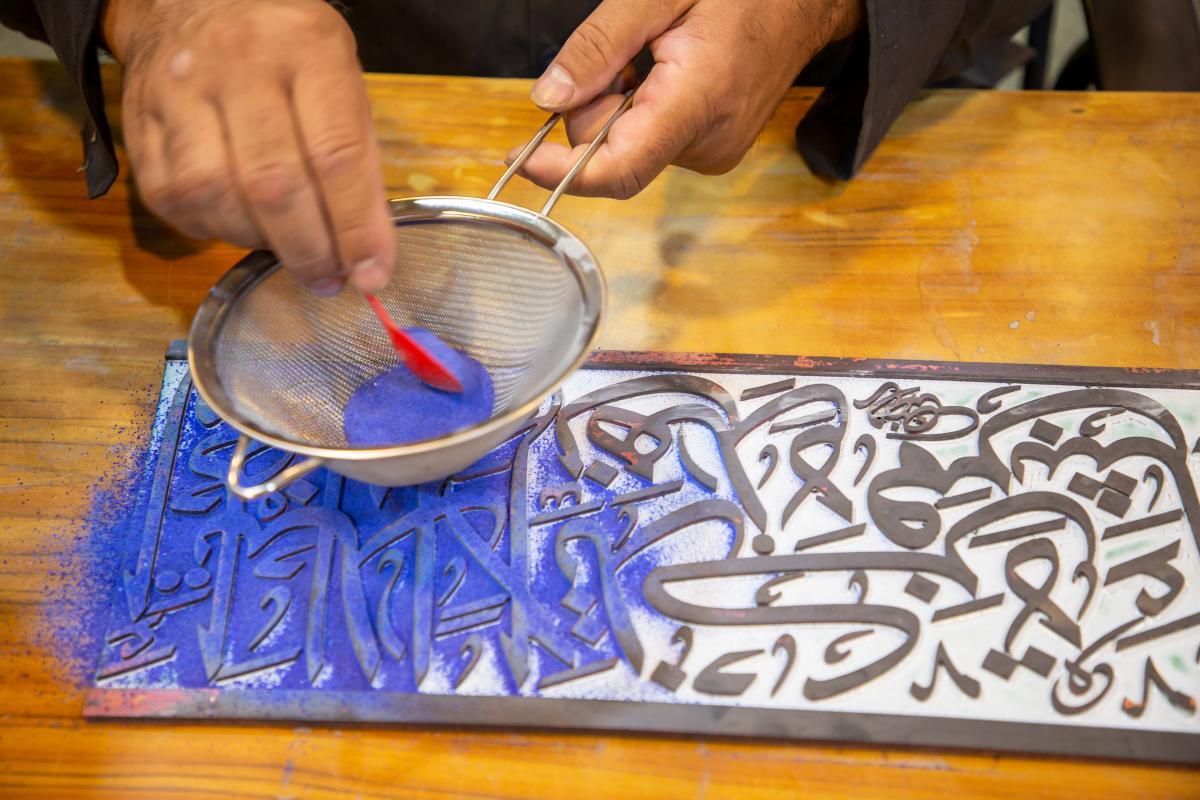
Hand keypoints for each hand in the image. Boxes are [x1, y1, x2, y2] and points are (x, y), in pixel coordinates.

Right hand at [102, 0, 394, 294]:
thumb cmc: (286, 50)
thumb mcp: (341, 77)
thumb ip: (358, 158)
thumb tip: (368, 252)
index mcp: (307, 48)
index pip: (337, 154)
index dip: (356, 227)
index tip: (372, 275)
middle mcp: (238, 64)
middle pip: (273, 184)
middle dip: (308, 250)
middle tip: (329, 280)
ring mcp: (179, 90)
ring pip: (215, 196)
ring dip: (257, 242)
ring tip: (286, 250)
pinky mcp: (138, 119)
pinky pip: (171, 198)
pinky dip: (209, 230)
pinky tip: (238, 226)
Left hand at [517, 0, 862, 197]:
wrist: (805, 2)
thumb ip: (599, 47)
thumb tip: (547, 99)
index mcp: (697, 102)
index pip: (618, 169)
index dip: (559, 171)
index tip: (519, 158)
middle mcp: (707, 145)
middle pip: (613, 156)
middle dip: (592, 110)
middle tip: (619, 56)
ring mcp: (714, 154)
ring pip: (629, 149)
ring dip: (618, 108)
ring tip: (652, 57)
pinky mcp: (714, 152)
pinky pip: (651, 142)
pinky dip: (639, 111)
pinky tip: (663, 73)